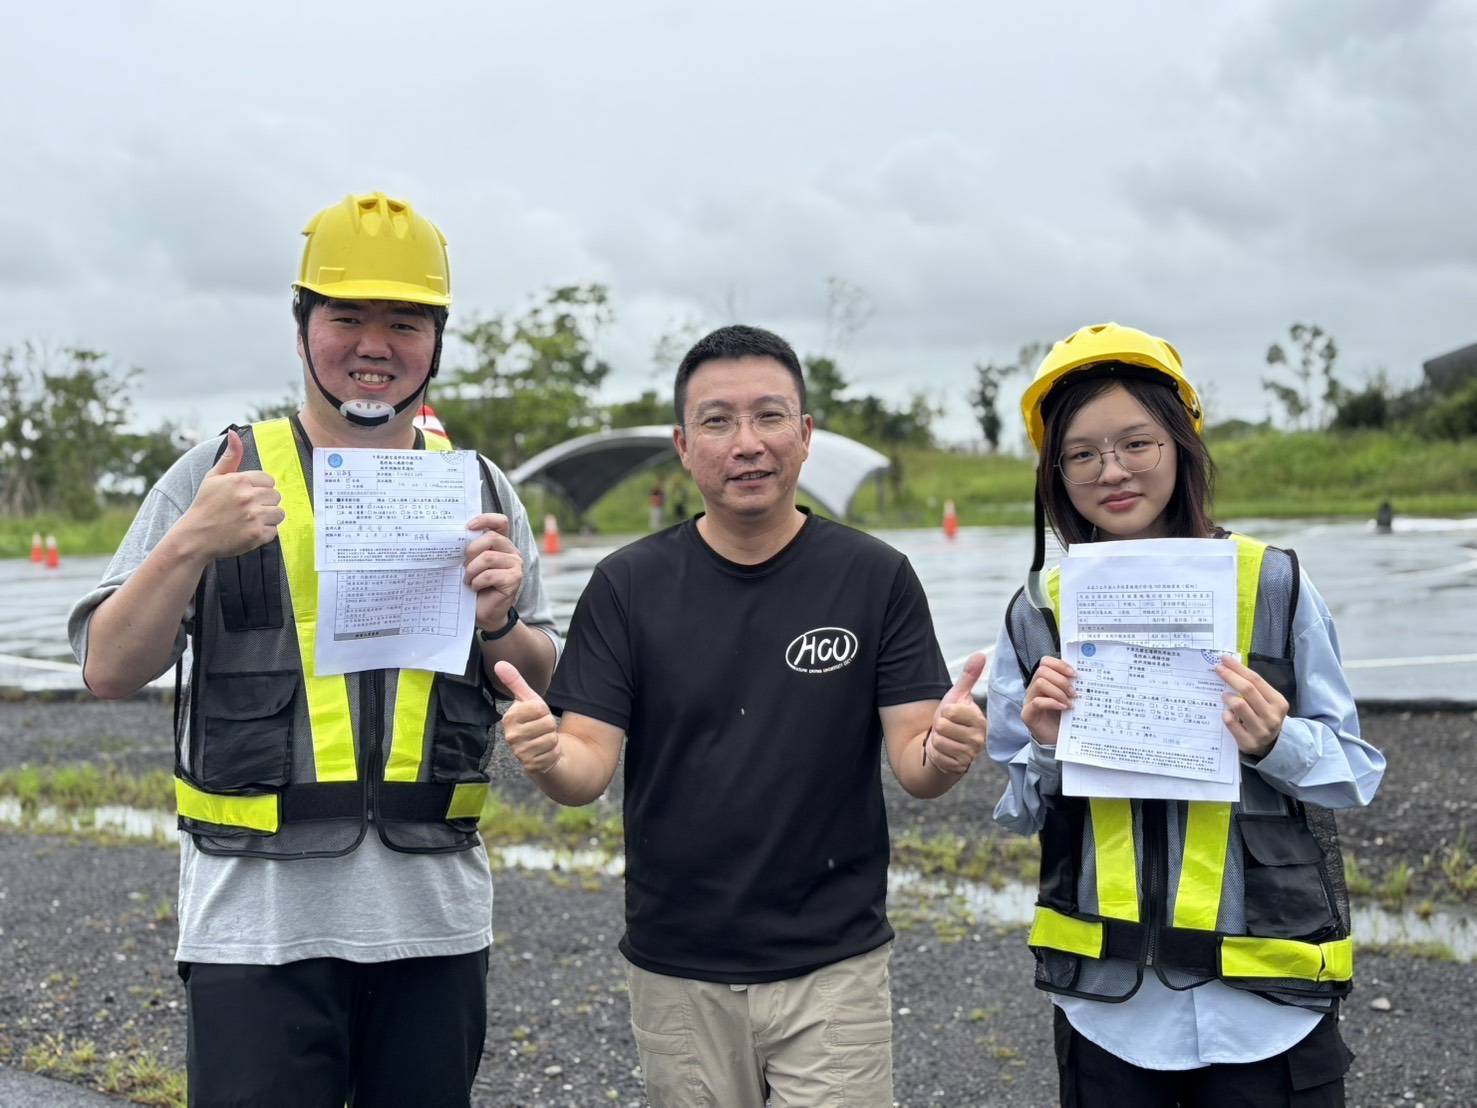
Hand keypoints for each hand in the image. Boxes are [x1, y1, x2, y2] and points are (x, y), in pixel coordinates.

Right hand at [179, 430, 283, 560]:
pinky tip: (248, 531)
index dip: (260, 488)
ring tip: (250, 520)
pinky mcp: (256, 535)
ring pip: (279, 513)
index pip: (269, 480)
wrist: (195, 537)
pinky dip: (264, 533)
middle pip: (276, 496)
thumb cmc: (204, 505)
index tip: (248, 496)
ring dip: (268, 518)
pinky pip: (274, 531)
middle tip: (247, 509)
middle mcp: (248, 496)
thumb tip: (234, 433)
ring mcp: (253, 516)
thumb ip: (230, 457)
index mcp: (239, 480)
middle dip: (265, 502)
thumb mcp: (213, 477)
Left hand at [465, 513, 522, 631]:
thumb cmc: (475, 586)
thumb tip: (453, 537)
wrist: (483, 613)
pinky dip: (477, 582)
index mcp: (502, 544)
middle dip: (471, 551)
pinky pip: (490, 575)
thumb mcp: (471, 564)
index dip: (485, 519)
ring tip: (467, 580)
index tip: (467, 527)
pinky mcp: (514, 579)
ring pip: (488, 557)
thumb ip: (470, 549)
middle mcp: (512, 552)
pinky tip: (475, 588)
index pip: (500, 521)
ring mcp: (516, 565)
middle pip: (491, 538)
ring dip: (472, 570)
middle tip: (463, 565)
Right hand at [493, 661, 559, 773]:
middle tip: (541, 730)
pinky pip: (553, 752)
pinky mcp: (530, 765)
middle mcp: (511, 736)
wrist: (540, 752)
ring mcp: (520, 752)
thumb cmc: (534, 723)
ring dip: (552, 739)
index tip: (537, 716)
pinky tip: (544, 752)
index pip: (539, 708)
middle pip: (547, 723)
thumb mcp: (528, 700)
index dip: (543, 711)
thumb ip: (515, 682)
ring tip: (543, 740)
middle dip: (549, 726)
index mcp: (509, 718)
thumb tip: (499, 663)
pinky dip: (553, 751)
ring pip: (551, 738)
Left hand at [924, 651, 987, 774]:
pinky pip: (937, 755)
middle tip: (946, 729)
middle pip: (943, 726)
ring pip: (939, 741)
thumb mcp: (956, 696)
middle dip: (939, 726)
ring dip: (936, 740)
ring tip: (945, 740)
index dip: (944, 711)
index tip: (950, 715)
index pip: (950, 710)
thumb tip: (980, 654)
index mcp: (979, 720)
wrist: (942, 746)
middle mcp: (979, 739)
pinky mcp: (959, 767)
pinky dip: (935, 753)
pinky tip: (943, 752)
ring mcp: (970, 755)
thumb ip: (968, 677)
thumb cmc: (951, 720)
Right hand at [1021, 655, 1074, 746]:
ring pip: (1039, 683)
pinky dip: (1052, 703)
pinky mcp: (1028, 714)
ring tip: (1070, 703)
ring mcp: (1029, 700)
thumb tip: (1086, 677)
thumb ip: (1074, 687)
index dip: (1060, 665)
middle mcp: (1034, 688)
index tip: (1075, 674)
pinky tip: (1063, 708)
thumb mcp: (1071, 699)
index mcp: (1045, 681)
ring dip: (1058, 692)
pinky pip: (1037, 702)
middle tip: (1074, 693)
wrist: (1058, 739)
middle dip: (1061, 680)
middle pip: (1042, 671)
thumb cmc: (1064, 718)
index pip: (1046, 662)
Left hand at [1216, 655, 1287, 757]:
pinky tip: (1226, 713)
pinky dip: (1225, 714)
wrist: (1271, 746)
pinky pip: (1231, 722)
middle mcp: (1272, 716)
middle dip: (1230, 676)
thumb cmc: (1264, 717)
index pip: (1256, 680)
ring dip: (1228, 697)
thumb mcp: (1266, 702)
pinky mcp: (1248, 742)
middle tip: (1218, 669)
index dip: (1239, 668)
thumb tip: (1230, 667)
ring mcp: (1261, 730)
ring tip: (1224, 695)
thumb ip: (1254, 688)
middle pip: (1247, 690)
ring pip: (1239, 705)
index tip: (1224, 659)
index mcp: (1278, 702)